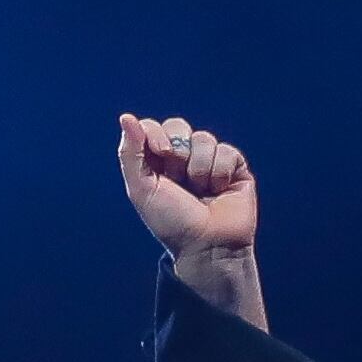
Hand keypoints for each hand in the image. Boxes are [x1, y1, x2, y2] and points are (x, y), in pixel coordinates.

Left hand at [116, 112, 267, 329]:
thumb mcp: (141, 189)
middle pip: (178, 125)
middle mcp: (182, 159)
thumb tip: (126, 117)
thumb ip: (130, 153)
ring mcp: (209, 161)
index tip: (161, 154)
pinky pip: (227, 150)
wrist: (207, 245)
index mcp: (156, 162)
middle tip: (179, 177)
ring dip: (200, 168)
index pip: (152, 127)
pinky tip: (219, 190)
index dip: (156, 134)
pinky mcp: (235, 167)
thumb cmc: (171, 222)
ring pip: (204, 138)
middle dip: (178, 150)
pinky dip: (220, 172)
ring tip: (201, 191)